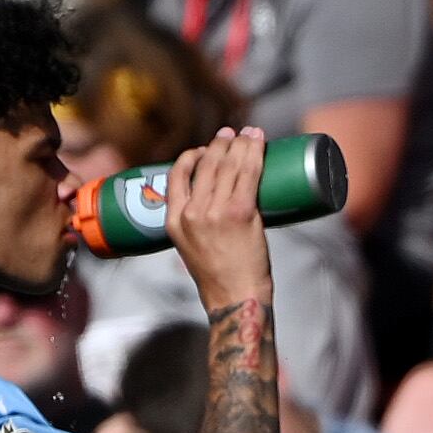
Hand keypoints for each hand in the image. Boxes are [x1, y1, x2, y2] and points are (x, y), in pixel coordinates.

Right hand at [162, 124, 275, 315]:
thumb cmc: (221, 278)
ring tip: (249, 134)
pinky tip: (258, 141)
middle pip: (205, 165)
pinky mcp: (241, 213)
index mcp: (174, 221)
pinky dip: (254, 153)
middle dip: (220, 144)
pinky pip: (248, 174)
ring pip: (227, 165)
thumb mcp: (193, 248)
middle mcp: (191, 212)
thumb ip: (198, 226)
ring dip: (239, 143)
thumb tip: (218, 207)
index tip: (205, 148)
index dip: (192, 155)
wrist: (236, 298)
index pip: (176, 175)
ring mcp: (215, 211)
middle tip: (232, 134)